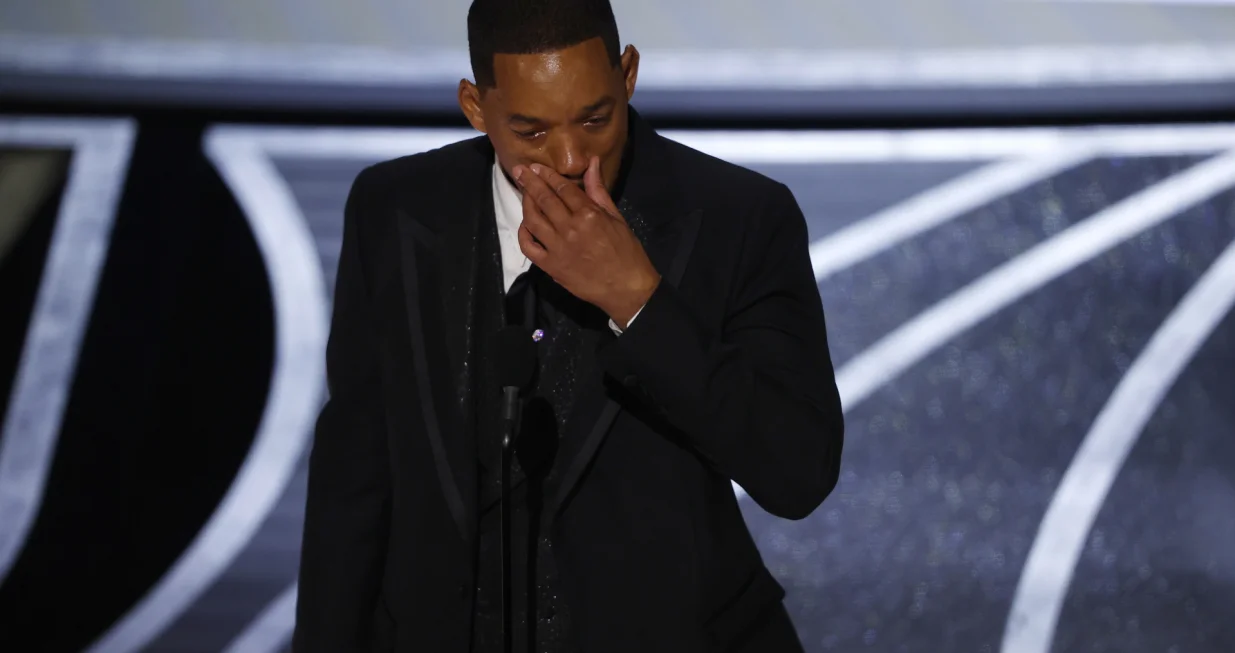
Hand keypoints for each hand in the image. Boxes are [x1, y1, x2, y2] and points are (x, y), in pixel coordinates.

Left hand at [513, 156, 660, 328]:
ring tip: (524, 193)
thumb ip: (598, 190)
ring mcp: (557, 248)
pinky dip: (523, 233)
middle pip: (544, 199)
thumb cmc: (626, 251)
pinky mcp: (550, 266)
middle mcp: (570, 228)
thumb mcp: (616, 217)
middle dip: (530, 182)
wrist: (627, 288)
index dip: (548, 175)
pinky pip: (529, 247)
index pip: (562, 188)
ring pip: (533, 220)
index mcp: (588, 214)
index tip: (536, 167)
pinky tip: (525, 224)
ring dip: (526, 203)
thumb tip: (591, 162)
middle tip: (521, 171)